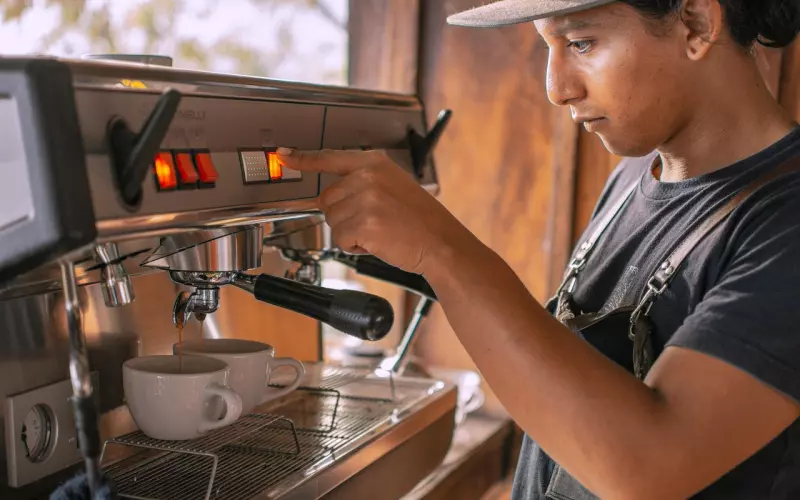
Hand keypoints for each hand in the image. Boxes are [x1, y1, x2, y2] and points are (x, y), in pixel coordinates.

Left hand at [277, 148, 474, 274]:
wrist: (442, 242)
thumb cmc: (421, 220)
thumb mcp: (395, 186)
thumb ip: (364, 182)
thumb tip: (332, 193)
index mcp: (374, 163)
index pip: (330, 157)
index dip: (303, 159)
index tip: (283, 157)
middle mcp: (368, 176)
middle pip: (327, 199)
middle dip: (343, 215)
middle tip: (373, 221)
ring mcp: (366, 199)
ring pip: (333, 221)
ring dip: (351, 232)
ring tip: (380, 231)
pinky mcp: (364, 223)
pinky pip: (341, 239)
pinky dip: (355, 246)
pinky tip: (377, 242)